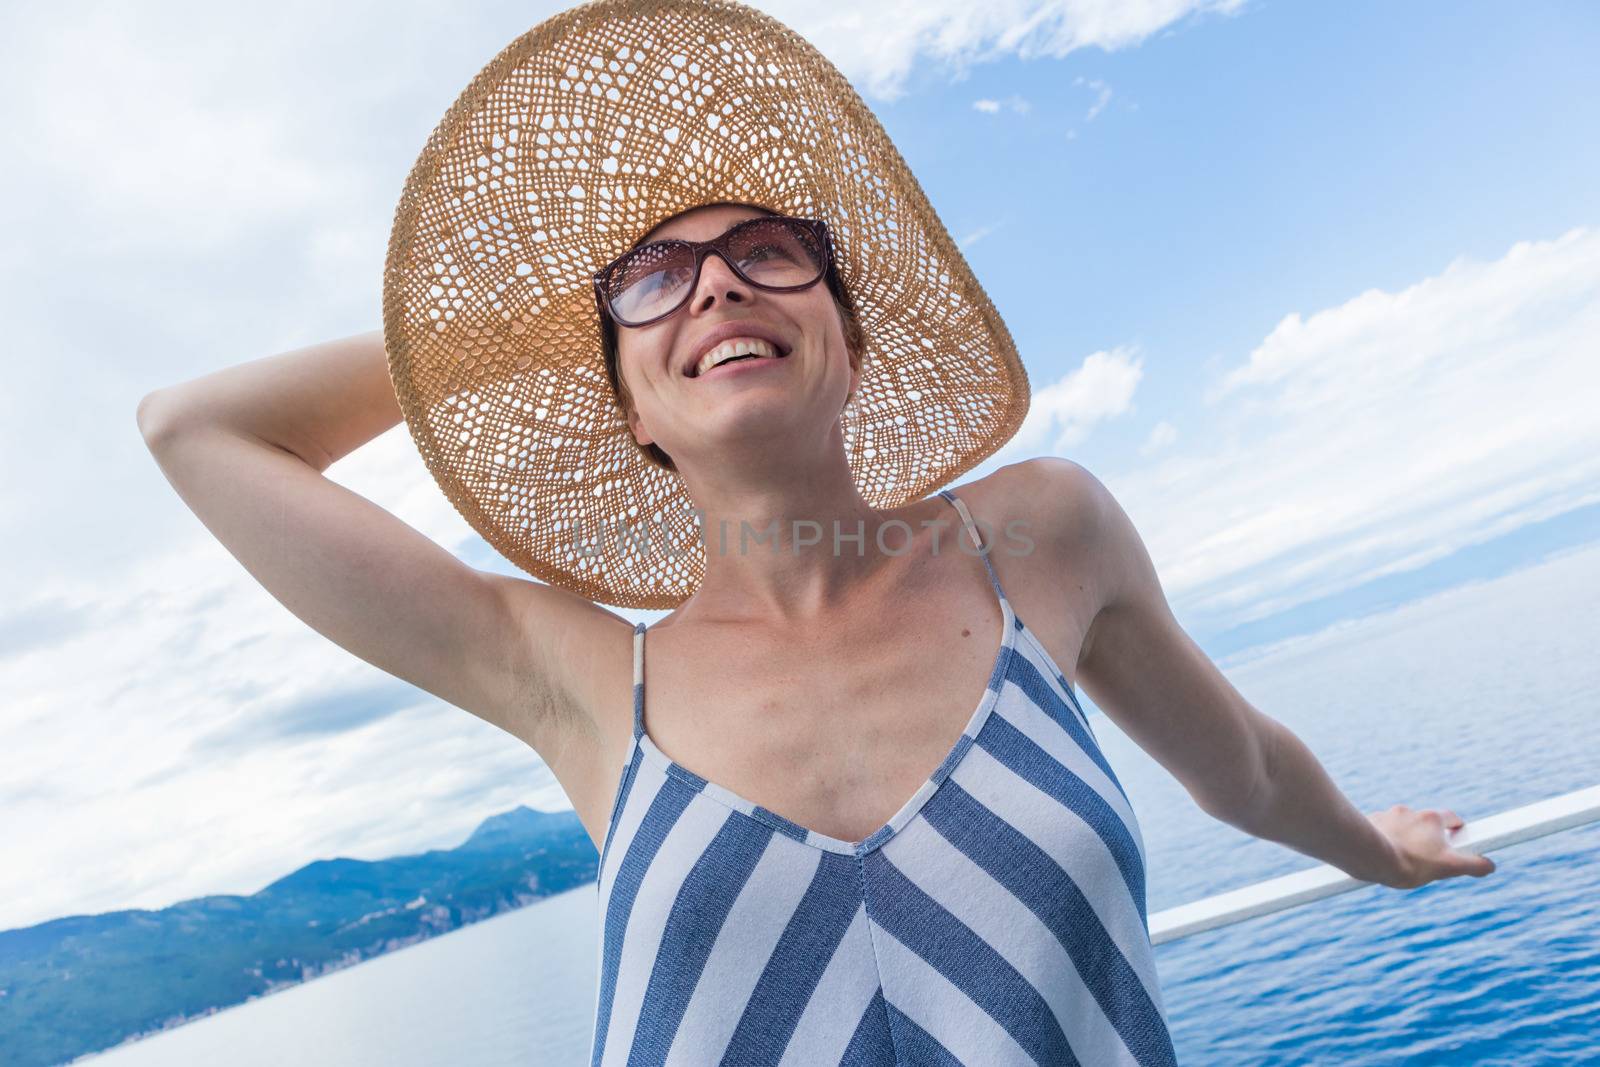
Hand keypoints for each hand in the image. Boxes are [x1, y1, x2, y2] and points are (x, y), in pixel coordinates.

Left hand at [1366, 804, 1496, 888]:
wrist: (1371, 858)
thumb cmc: (1410, 863)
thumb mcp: (1448, 867)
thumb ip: (1473, 865)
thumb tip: (1489, 865)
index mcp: (1431, 818)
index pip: (1452, 818)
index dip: (1457, 829)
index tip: (1458, 839)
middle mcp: (1409, 811)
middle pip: (1425, 823)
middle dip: (1428, 837)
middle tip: (1427, 857)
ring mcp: (1387, 815)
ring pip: (1402, 826)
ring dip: (1404, 837)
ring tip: (1402, 858)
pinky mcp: (1370, 822)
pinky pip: (1381, 829)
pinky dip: (1385, 838)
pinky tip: (1383, 853)